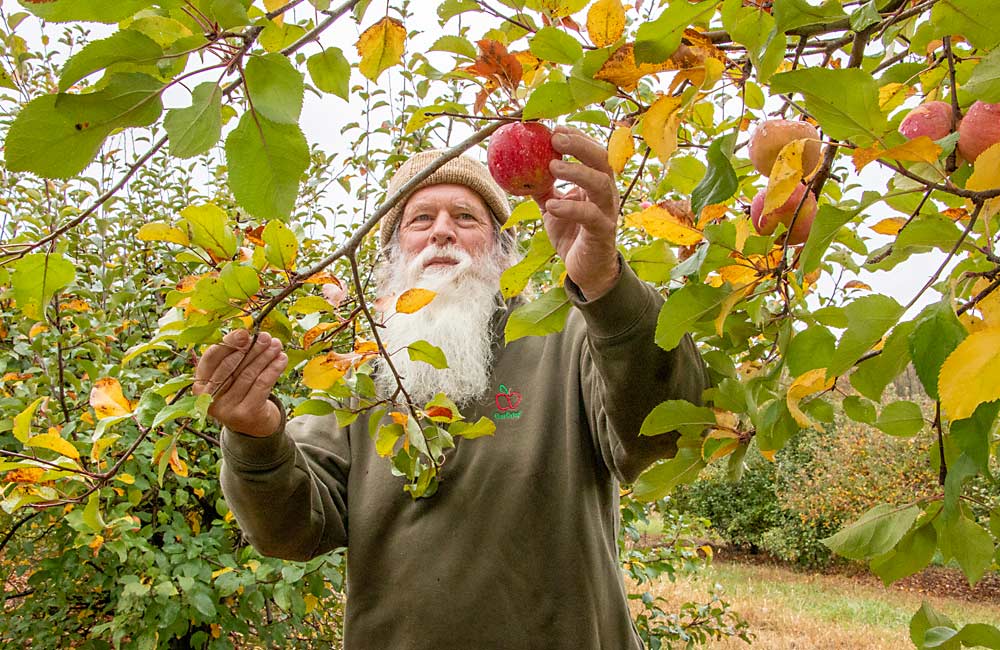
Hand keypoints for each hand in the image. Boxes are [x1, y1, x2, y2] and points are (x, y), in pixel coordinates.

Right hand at [193, 329, 287, 437]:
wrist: (252, 425)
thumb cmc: (240, 392)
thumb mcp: (230, 377)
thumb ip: (232, 357)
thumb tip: (246, 334)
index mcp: (200, 384)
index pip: (211, 359)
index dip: (228, 343)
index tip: (245, 332)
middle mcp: (209, 398)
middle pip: (231, 366)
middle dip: (250, 348)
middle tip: (265, 336)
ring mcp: (227, 408)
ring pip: (248, 374)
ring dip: (265, 356)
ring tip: (276, 344)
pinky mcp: (246, 413)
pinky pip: (262, 385)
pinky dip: (273, 369)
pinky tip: (282, 359)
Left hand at [532, 125, 620, 299]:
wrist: (587, 270)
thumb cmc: (571, 234)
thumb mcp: (553, 207)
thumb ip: (542, 188)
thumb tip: (518, 168)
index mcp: (596, 183)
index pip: (593, 152)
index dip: (577, 137)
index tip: (554, 128)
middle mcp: (606, 193)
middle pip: (602, 160)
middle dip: (580, 145)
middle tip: (556, 138)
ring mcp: (608, 212)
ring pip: (600, 184)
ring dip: (577, 171)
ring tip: (552, 166)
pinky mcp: (603, 232)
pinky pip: (590, 216)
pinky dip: (570, 208)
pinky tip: (552, 205)